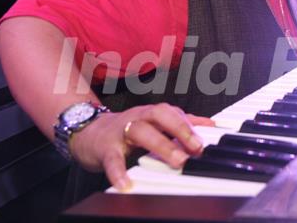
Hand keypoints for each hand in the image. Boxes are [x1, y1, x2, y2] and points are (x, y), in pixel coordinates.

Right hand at [69, 103, 214, 190]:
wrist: (87, 132)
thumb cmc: (126, 129)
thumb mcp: (153, 123)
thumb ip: (179, 123)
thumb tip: (209, 124)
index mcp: (151, 113)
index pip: (173, 112)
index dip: (190, 124)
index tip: (206, 141)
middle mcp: (137, 117)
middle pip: (160, 114)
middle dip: (180, 128)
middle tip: (196, 148)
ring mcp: (121, 131)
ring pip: (140, 131)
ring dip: (161, 146)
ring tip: (177, 162)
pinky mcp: (105, 148)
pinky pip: (112, 158)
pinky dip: (119, 172)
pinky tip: (127, 184)